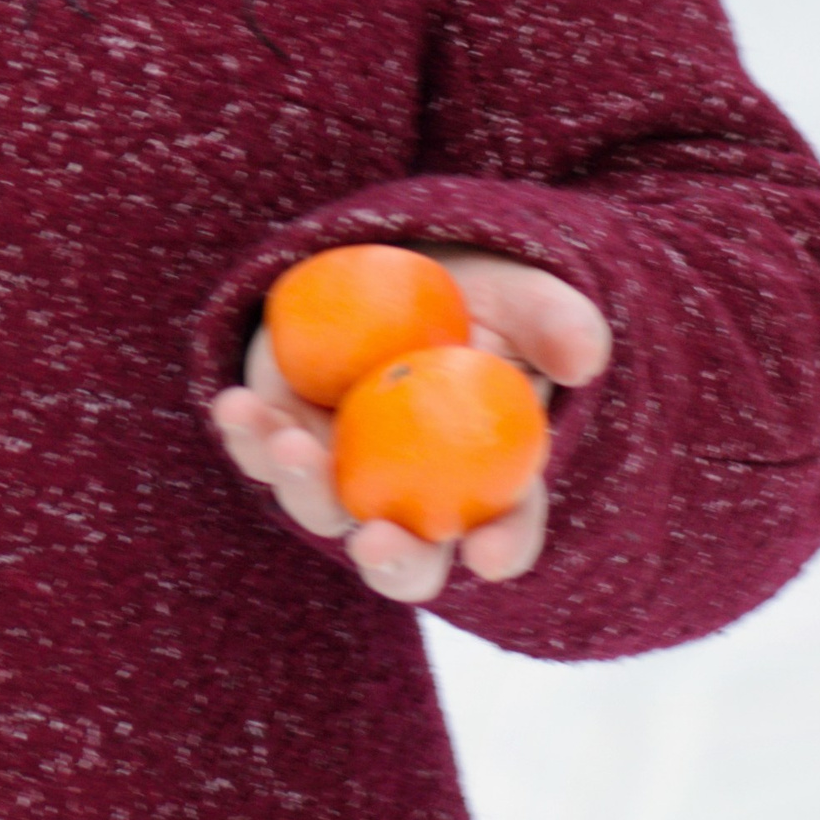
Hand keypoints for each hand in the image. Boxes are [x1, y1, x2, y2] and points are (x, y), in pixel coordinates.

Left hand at [208, 245, 613, 603]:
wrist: (393, 256)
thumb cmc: (475, 287)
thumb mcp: (522, 292)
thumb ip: (555, 322)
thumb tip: (583, 357)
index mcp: (489, 478)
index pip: (506, 528)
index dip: (505, 545)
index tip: (489, 555)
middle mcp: (414, 496)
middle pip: (408, 556)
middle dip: (393, 563)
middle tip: (377, 543)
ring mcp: (344, 471)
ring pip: (323, 508)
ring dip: (306, 490)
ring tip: (294, 446)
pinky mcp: (286, 431)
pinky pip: (263, 447)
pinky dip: (247, 435)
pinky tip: (236, 408)